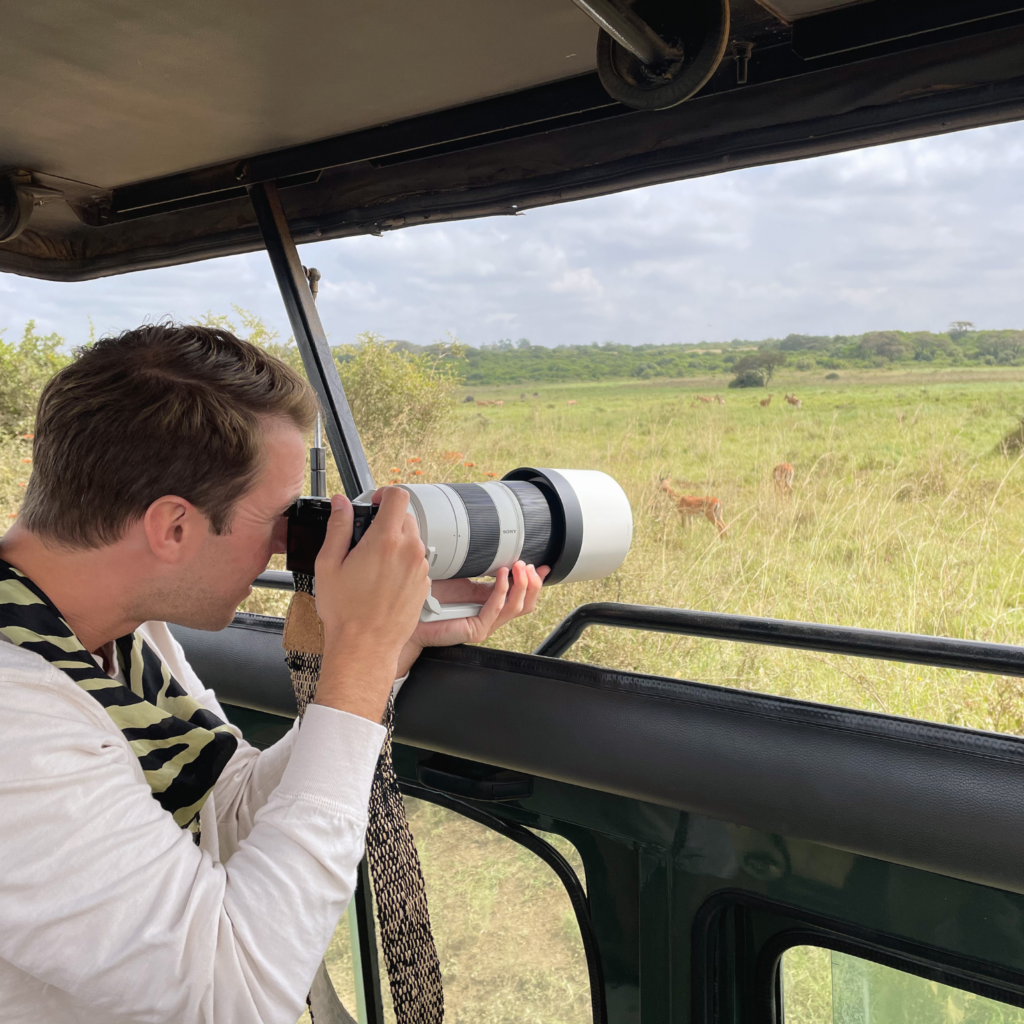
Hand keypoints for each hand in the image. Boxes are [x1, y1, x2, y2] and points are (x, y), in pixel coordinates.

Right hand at [313, 489, 429, 721]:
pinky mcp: (425, 585)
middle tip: (366, 538)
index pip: (398, 496)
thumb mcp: (328, 565)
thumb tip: (340, 503)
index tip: (374, 503)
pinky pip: (417, 563)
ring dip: (396, 544)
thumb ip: (337, 528)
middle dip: (387, 521)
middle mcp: (409, 551)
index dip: (385, 494)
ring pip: (412, 541)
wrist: (365, 646)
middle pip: (405, 518)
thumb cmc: (345, 611)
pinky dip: (403, 564)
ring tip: (373, 565)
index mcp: (385, 540)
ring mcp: (420, 568)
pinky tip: (384, 582)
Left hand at [396, 561, 548, 675]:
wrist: (409, 617)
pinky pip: (496, 608)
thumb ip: (481, 575)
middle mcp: (491, 617)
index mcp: (490, 605)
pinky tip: (501, 574)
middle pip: (526, 605)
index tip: (544, 566)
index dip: (535, 582)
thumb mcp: (462, 580)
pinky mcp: (476, 629)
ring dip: (520, 585)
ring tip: (518, 566)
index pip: (522, 596)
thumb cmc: (430, 599)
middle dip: (532, 583)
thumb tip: (498, 558)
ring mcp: (485, 625)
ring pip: (516, 607)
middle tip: (528, 565)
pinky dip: (501, 590)